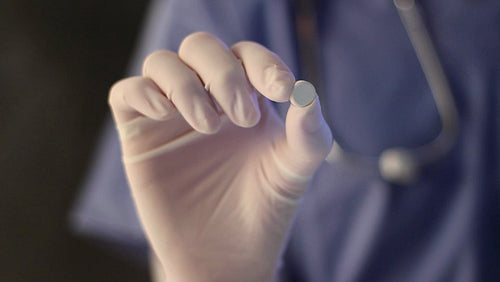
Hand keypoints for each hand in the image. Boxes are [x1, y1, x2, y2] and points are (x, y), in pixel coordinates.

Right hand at [109, 32, 331, 280]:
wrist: (227, 256)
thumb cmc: (263, 209)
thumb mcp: (294, 169)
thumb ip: (308, 132)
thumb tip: (306, 93)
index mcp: (244, 97)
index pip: (246, 55)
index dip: (262, 62)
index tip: (281, 90)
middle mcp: (205, 98)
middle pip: (201, 47)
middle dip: (223, 74)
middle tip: (242, 118)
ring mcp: (170, 115)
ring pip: (162, 63)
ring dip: (186, 86)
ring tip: (208, 126)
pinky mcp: (139, 135)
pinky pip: (126, 92)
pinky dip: (143, 93)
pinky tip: (166, 115)